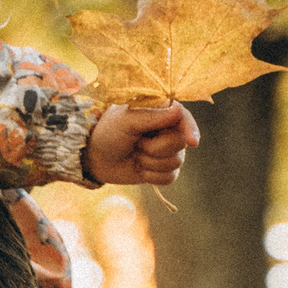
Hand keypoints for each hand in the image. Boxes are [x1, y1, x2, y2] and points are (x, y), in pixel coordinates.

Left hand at [84, 102, 199, 186]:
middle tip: (137, 143)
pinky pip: (170, 177)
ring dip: (150, 162)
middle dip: (156, 148)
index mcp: (160, 111)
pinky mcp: (163, 168)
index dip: (190, 129)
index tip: (192, 142)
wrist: (95, 158)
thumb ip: (152, 117)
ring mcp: (167, 150)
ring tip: (135, 154)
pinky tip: (139, 168)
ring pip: (176, 162)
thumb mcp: (126, 121)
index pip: (184, 117)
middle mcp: (168, 129)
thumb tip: (179, 110)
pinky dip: (152, 176)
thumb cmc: (108, 133)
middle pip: (180, 143)